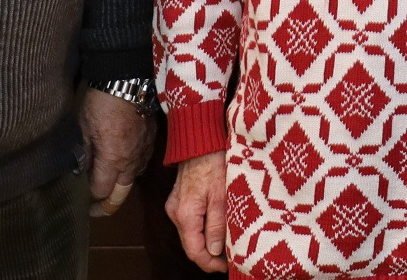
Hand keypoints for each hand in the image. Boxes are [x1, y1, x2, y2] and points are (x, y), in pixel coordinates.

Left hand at [78, 88, 154, 216]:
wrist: (128, 76)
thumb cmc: (101, 102)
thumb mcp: (83, 127)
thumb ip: (84, 153)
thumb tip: (81, 171)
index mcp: (113, 159)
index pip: (102, 192)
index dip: (90, 199)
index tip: (82, 201)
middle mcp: (132, 160)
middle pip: (121, 193)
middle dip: (108, 202)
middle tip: (95, 206)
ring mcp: (145, 149)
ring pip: (133, 177)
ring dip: (120, 183)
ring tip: (108, 180)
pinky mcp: (153, 138)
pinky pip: (142, 161)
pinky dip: (131, 166)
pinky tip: (122, 160)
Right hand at [166, 150, 227, 272]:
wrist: (200, 139)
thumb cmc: (214, 162)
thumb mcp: (222, 195)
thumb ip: (217, 225)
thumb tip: (213, 251)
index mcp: (185, 214)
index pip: (194, 251)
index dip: (209, 263)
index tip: (226, 267)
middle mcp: (175, 213)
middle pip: (191, 244)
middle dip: (209, 254)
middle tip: (230, 258)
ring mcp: (175, 206)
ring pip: (191, 233)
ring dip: (206, 241)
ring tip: (228, 244)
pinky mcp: (179, 199)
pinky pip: (190, 221)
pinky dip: (202, 228)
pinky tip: (217, 228)